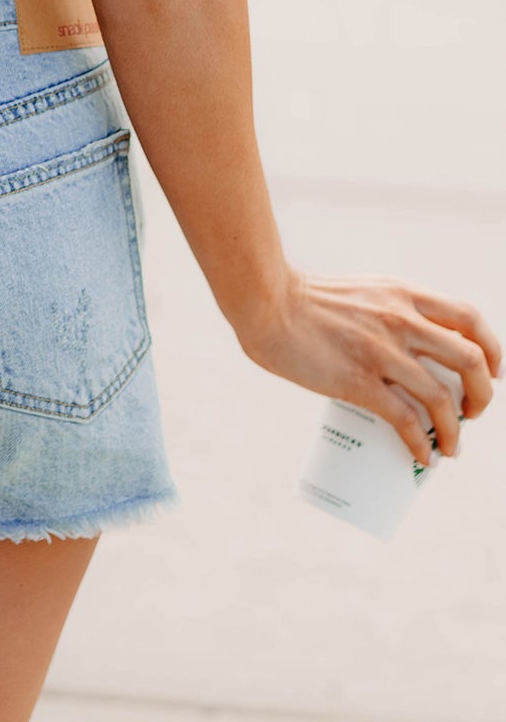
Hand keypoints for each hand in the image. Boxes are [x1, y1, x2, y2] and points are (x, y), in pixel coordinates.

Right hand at [236, 267, 501, 465]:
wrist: (265, 302)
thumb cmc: (305, 300)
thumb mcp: (363, 292)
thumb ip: (388, 310)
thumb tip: (408, 350)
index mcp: (403, 294)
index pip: (469, 318)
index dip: (493, 349)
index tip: (492, 372)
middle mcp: (400, 319)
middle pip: (470, 360)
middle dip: (483, 395)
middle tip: (473, 414)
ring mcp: (381, 350)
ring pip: (442, 398)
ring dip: (456, 431)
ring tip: (451, 447)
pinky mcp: (358, 380)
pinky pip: (405, 420)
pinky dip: (421, 444)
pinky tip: (422, 456)